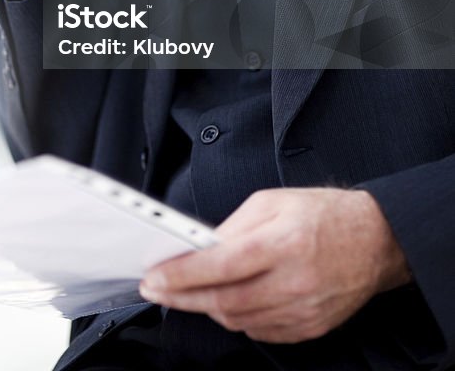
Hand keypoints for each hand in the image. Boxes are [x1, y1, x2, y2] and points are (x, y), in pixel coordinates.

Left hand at [140, 187, 410, 343]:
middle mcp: (293, 281)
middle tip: (156, 289)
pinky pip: (260, 332)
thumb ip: (234, 225)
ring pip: (238, 320)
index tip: (155, 277)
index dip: (182, 274)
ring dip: (207, 308)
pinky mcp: (309, 328)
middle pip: (223, 300)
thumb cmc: (325, 214)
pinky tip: (227, 302)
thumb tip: (201, 246)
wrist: (376, 241)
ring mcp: (303, 310)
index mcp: (282, 242)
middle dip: (182, 296)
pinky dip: (237, 318)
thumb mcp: (274, 201)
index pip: (221, 264)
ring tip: (187, 292)